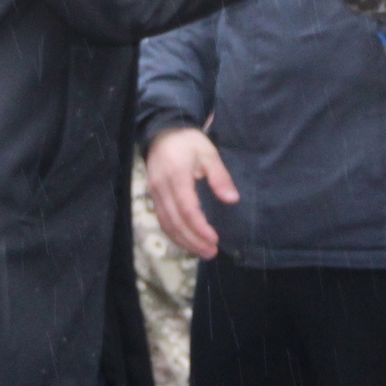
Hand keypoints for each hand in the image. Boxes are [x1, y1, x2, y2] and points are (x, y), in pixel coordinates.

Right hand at [146, 126, 237, 260]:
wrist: (162, 133)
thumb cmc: (188, 142)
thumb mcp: (208, 153)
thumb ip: (219, 176)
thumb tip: (232, 199)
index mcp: (176, 176)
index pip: (187, 209)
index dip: (200, 228)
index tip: (215, 239)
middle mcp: (161, 188)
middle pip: (175, 222)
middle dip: (193, 240)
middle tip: (212, 252)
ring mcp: (154, 194)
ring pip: (167, 224)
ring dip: (184, 241)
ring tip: (202, 251)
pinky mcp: (153, 197)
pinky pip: (162, 220)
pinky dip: (175, 234)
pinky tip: (188, 241)